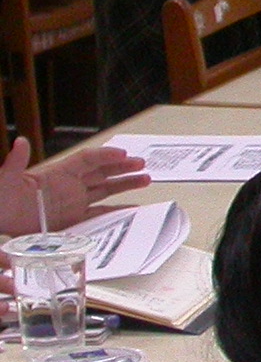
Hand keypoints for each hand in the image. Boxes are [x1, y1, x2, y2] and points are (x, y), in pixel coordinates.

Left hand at [0, 140, 148, 235]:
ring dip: (125, 184)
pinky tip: (131, 208)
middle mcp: (69, 185)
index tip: (124, 153)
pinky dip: (115, 211)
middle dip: (123, 167)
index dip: (105, 155)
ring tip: (146, 179)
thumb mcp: (6, 178)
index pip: (87, 159)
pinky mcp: (71, 219)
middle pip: (101, 172)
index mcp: (57, 173)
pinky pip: (98, 214)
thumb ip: (16, 161)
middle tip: (143, 164)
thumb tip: (21, 141)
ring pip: (104, 189)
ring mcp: (71, 202)